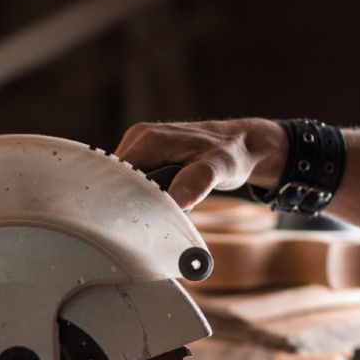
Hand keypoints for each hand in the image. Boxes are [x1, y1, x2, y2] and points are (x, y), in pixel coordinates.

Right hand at [115, 118, 286, 209]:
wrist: (243, 145)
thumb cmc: (232, 154)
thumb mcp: (219, 168)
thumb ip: (197, 181)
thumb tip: (175, 200)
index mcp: (148, 139)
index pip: (117, 174)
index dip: (121, 198)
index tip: (134, 220)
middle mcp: (139, 138)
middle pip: (118, 179)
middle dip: (131, 201)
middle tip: (154, 217)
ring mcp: (142, 146)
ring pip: (126, 182)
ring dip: (140, 199)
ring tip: (165, 207)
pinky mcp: (148, 156)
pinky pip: (136, 180)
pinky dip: (147, 194)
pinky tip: (165, 200)